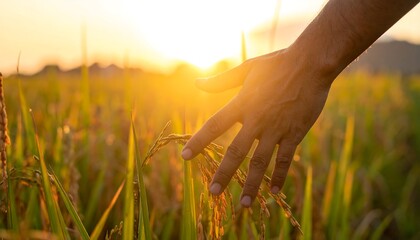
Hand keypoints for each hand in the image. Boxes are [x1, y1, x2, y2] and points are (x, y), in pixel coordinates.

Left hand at [182, 48, 331, 206]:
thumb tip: (197, 83)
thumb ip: (221, 81)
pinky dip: (279, 177)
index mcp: (242, 103)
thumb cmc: (278, 64)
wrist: (311, 63)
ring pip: (260, 162)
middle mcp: (256, 120)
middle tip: (213, 193)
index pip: (214, 126)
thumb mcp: (247, 69)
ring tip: (245, 204)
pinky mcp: (295, 133)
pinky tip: (274, 192)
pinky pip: (285, 159)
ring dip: (252, 184)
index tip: (185, 156)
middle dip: (223, 174)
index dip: (198, 141)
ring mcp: (276, 129)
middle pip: (235, 152)